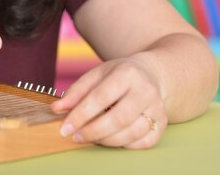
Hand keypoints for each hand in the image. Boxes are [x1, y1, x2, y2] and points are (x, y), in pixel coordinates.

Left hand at [50, 58, 166, 148]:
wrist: (149, 74)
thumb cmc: (118, 75)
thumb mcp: (96, 75)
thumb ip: (76, 92)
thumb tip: (57, 108)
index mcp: (126, 73)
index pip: (100, 98)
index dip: (80, 115)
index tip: (65, 128)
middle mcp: (145, 90)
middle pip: (118, 118)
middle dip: (93, 131)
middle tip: (77, 137)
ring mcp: (157, 108)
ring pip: (131, 133)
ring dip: (107, 140)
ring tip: (92, 137)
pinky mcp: (163, 123)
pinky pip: (144, 143)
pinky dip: (125, 145)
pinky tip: (112, 138)